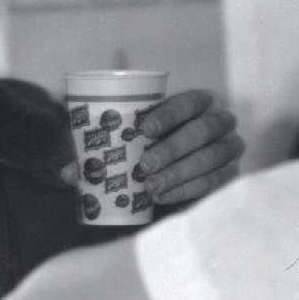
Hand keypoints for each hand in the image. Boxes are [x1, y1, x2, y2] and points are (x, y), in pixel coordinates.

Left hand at [62, 90, 243, 205]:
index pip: (189, 101)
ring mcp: (230, 148)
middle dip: (172, 148)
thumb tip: (67, 172)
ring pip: (210, 158)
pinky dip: (188, 190)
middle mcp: (219, 121)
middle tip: (144, 166)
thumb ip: (100, 152)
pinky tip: (164, 198)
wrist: (180, 170)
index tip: (144, 129)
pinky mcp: (232, 174)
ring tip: (150, 187)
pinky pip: (216, 182)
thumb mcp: (129, 143)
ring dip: (179, 173)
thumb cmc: (149, 147)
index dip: (169, 113)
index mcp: (196, 103)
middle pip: (202, 131)